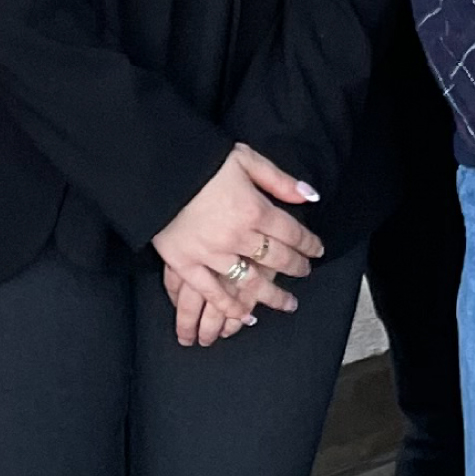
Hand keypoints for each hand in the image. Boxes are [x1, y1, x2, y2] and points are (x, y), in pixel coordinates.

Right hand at [153, 143, 322, 342]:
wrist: (158, 169)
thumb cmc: (203, 161)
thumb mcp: (246, 159)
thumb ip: (279, 180)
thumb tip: (311, 195)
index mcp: (254, 209)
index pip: (292, 233)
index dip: (308, 243)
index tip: (316, 251)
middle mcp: (237, 236)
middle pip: (276, 259)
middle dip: (295, 268)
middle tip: (304, 274)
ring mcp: (212, 254)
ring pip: (250, 283)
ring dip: (271, 296)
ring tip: (286, 304)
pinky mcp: (186, 265)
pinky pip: (212, 293)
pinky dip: (229, 308)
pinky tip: (244, 317)